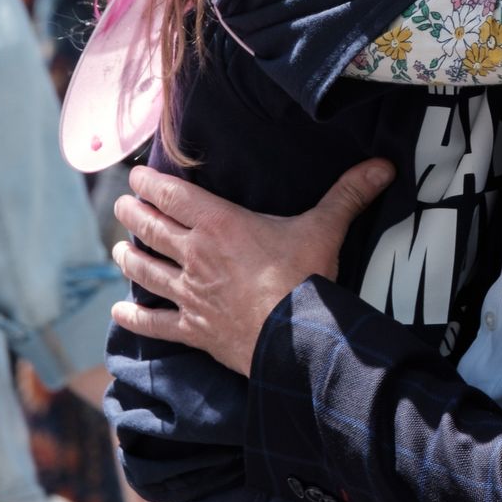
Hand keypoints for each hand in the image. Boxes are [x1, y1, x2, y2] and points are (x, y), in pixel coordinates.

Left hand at [110, 160, 393, 375]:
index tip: (135, 176)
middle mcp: (195, 255)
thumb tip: (384, 165)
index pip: (171, 195)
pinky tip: (119, 315)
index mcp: (219, 223)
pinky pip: (154, 324)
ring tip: (118, 249)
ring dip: (128, 258)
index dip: (148, 183)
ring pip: (144, 271)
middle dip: (132, 214)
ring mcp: (189, 295)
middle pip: (150, 228)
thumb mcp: (326, 228)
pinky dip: (133, 319)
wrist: (293, 337)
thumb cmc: (306, 276)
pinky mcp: (193, 329)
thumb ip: (349, 193)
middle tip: (122, 204)